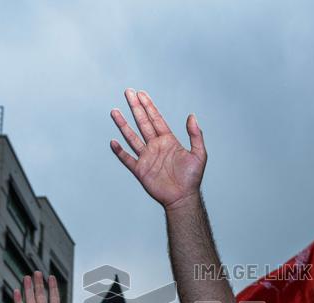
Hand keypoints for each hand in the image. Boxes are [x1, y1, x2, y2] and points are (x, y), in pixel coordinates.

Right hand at [110, 89, 205, 209]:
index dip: (149, 106)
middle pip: (142, 123)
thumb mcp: (199, 154)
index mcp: (168, 141)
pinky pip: (127, 158)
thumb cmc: (192, 178)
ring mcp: (147, 157)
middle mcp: (156, 146)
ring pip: (132, 137)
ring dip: (123, 124)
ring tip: (115, 111)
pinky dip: (120, 151)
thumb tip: (192, 116)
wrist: (182, 198)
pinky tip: (113, 142)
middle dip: (135, 107)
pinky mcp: (140, 170)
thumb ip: (195, 135)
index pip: (156, 119)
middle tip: (128, 92)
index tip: (141, 94)